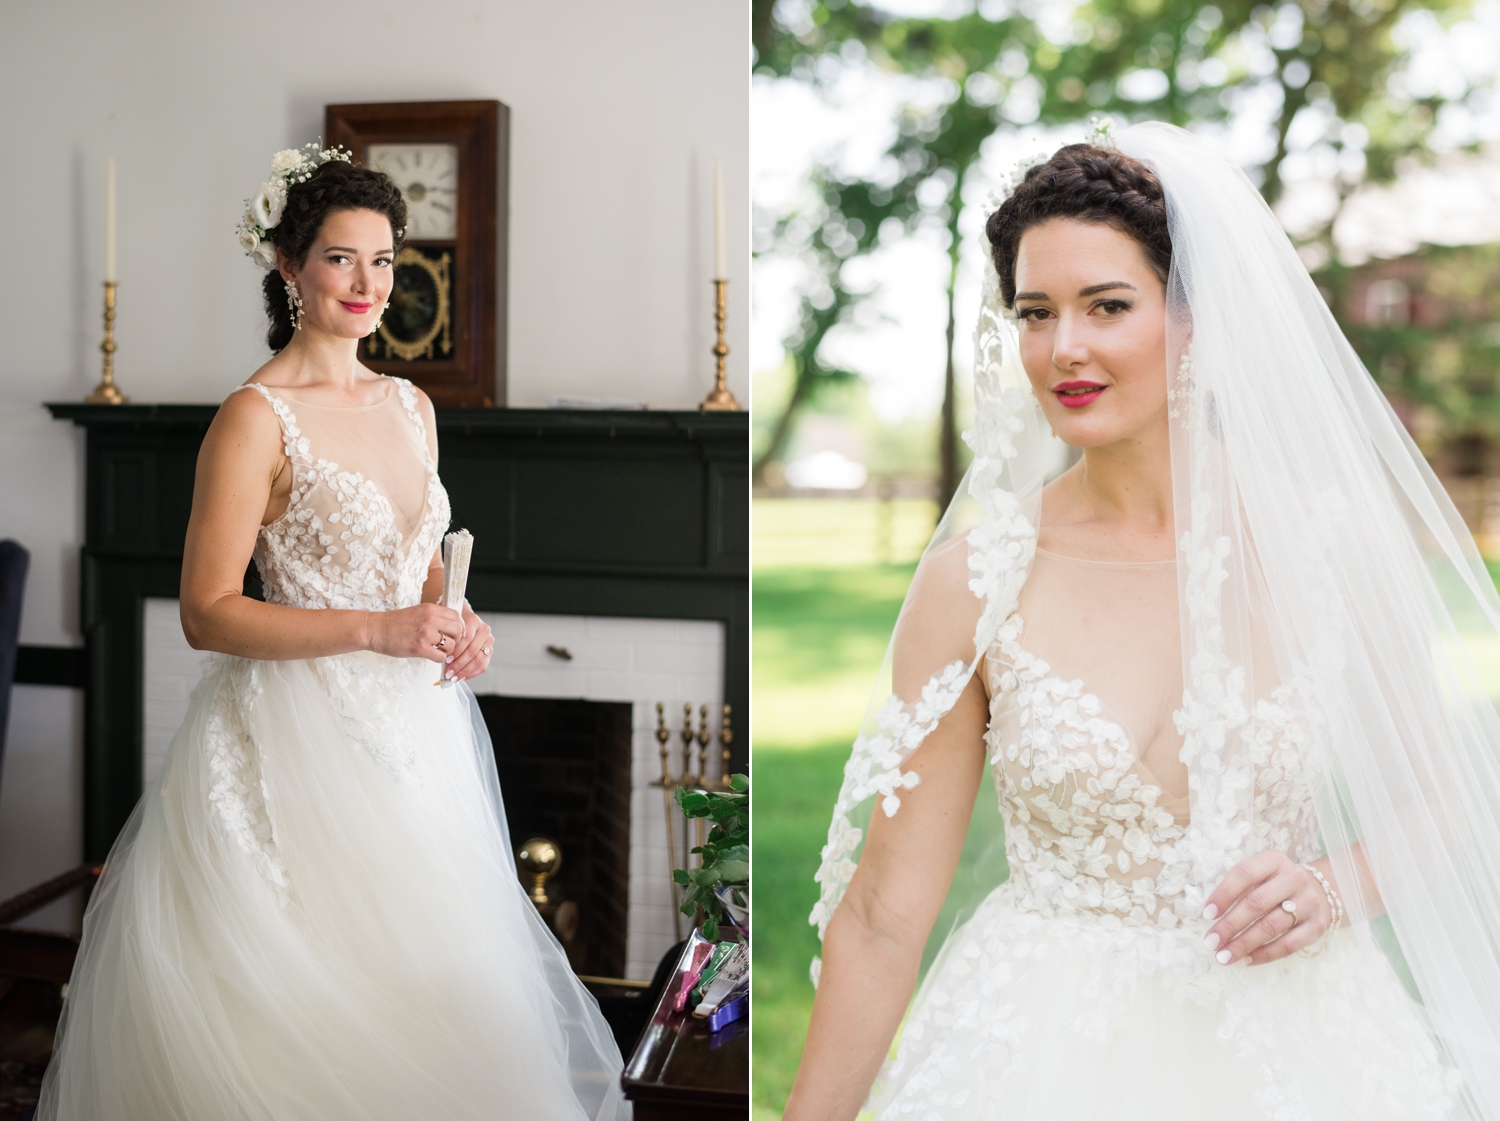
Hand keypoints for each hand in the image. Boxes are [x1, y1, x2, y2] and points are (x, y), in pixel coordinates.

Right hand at [368, 602, 465, 663]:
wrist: (376, 629)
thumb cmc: (395, 623)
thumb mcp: (418, 612)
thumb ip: (435, 616)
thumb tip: (453, 626)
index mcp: (430, 609)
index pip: (457, 616)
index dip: (459, 626)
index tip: (456, 633)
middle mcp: (430, 619)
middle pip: (458, 630)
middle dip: (456, 639)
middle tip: (449, 644)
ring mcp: (425, 634)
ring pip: (451, 645)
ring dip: (447, 651)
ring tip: (438, 650)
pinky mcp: (419, 648)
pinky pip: (440, 656)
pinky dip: (439, 659)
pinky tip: (431, 656)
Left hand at [439, 600, 492, 683]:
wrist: (465, 621)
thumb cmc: (454, 625)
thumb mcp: (450, 625)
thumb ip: (447, 636)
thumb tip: (440, 656)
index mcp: (474, 620)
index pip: (466, 638)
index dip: (456, 650)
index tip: (445, 659)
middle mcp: (484, 630)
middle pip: (472, 650)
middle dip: (459, 663)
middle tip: (448, 672)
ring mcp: (489, 641)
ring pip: (478, 660)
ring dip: (464, 671)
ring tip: (453, 677)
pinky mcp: (490, 651)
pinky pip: (482, 666)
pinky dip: (471, 674)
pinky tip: (461, 677)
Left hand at [1202, 850, 1334, 965]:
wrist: (1321, 892)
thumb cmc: (1277, 884)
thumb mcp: (1262, 874)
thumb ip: (1238, 887)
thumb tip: (1208, 913)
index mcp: (1274, 860)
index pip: (1244, 874)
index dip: (1223, 894)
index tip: (1206, 914)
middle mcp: (1294, 878)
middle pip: (1256, 903)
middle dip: (1229, 925)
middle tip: (1210, 942)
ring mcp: (1308, 902)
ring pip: (1271, 927)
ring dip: (1243, 944)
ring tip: (1223, 956)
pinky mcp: (1317, 926)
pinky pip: (1289, 944)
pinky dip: (1265, 954)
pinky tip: (1247, 960)